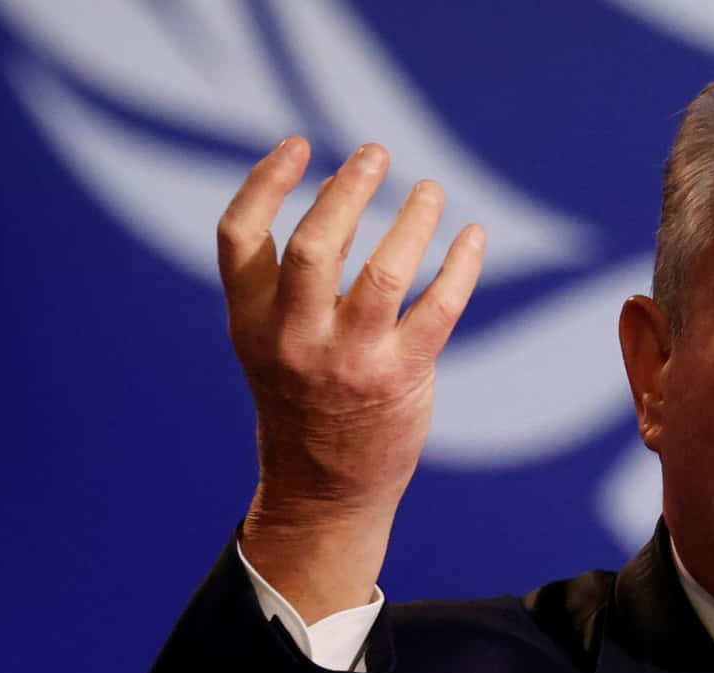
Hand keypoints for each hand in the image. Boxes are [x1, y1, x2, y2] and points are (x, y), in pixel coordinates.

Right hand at [218, 137, 483, 621]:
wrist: (325, 488)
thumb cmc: (305, 397)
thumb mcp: (274, 338)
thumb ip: (296, 275)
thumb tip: (337, 189)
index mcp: (251, 320)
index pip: (240, 236)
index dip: (264, 182)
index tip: (298, 143)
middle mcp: (294, 338)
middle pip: (314, 245)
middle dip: (347, 191)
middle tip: (375, 153)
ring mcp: (348, 360)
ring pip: (383, 273)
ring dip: (412, 222)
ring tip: (432, 190)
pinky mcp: (400, 377)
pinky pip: (438, 308)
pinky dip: (459, 266)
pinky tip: (473, 237)